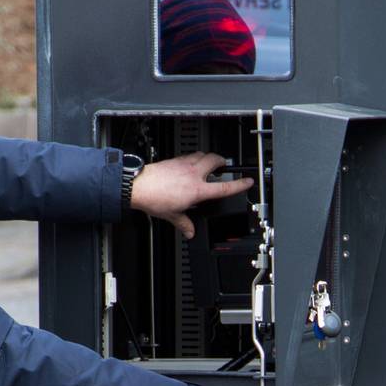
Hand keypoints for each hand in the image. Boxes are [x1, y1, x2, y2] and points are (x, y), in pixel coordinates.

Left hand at [130, 153, 251, 239]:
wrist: (138, 185)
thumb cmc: (154, 198)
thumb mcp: (172, 215)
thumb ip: (184, 224)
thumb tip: (189, 231)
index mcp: (197, 190)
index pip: (224, 187)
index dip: (239, 185)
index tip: (247, 181)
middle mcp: (193, 174)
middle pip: (215, 160)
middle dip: (223, 162)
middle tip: (224, 167)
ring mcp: (184, 164)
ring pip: (203, 154)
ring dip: (209, 157)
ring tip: (209, 163)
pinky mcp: (175, 160)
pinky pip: (190, 155)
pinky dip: (194, 157)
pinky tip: (190, 164)